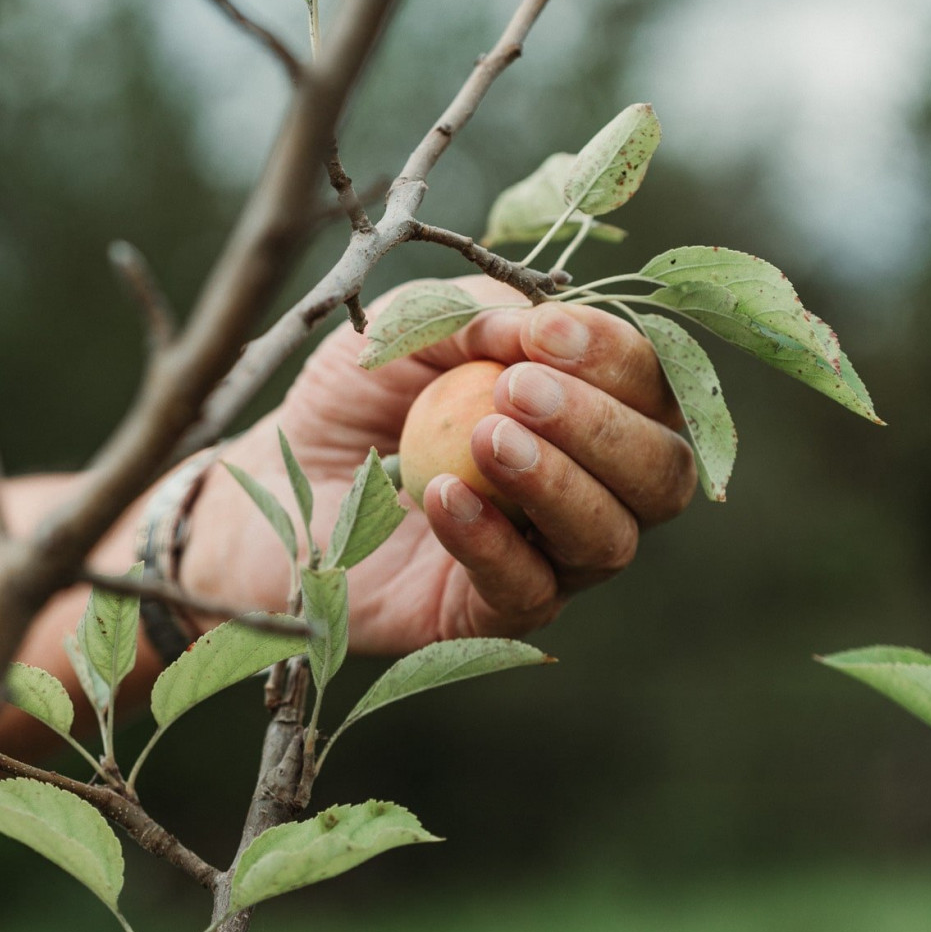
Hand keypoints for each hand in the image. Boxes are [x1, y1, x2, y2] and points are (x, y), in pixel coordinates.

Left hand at [181, 277, 697, 652]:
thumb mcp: (409, 330)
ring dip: (559, 483)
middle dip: (602, 425)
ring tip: (486, 438)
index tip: (545, 330)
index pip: (650, 388)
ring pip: (610, 540)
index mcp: (588, 410)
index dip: (616, 357)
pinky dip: (493, 541)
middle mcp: (590, 490)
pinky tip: (443, 497)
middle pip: (660, 473)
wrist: (270, 484)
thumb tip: (533, 325)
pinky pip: (527, 591)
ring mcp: (547, 560)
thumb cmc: (353, 399)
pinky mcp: (488, 616)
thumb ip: (475, 315)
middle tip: (518, 389)